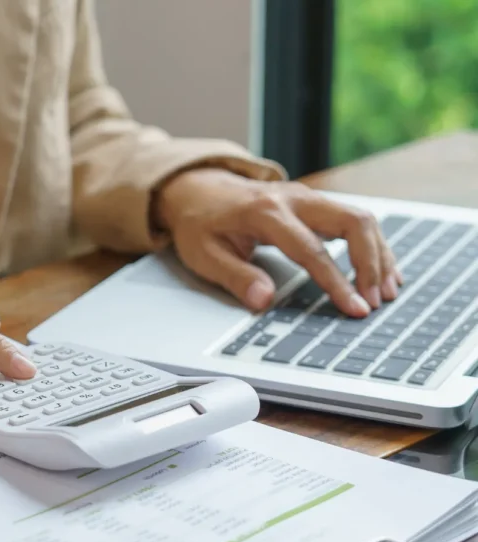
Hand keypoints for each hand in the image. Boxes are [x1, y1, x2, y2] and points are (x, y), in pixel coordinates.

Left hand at [153, 169, 400, 316]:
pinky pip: (354, 220)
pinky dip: (372, 245)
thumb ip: (235, 277)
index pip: (311, 250)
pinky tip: (382, 271)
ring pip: (360, 218)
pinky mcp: (315, 203)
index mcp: (265, 212)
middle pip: (352, 222)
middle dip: (371, 263)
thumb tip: (264, 301)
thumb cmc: (200, 224)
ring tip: (387, 291)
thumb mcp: (203, 255)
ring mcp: (308, 197)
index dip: (336, 282)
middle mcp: (294, 199)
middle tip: (376, 301)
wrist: (197, 190)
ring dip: (379, 254)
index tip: (354, 308)